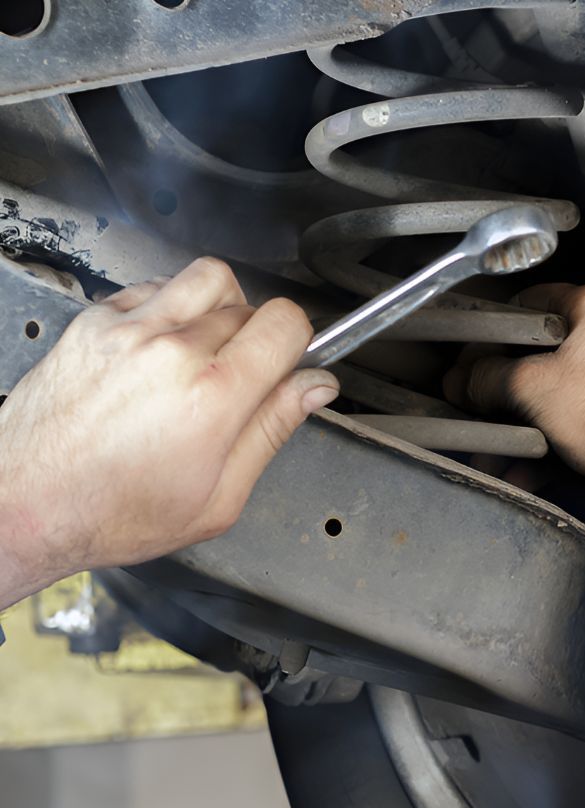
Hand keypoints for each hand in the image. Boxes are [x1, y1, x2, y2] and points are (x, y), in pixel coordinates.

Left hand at [0, 258, 338, 606]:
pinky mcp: (95, 322)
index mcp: (213, 396)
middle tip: (242, 377)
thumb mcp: (218, 498)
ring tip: (209, 349)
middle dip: (258, 337)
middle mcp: (171, 351)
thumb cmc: (112, 512)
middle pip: (251, 305)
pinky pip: (155, 288)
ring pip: (207, 279)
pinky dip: (171, 308)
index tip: (290, 363)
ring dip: (221, 306)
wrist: (25, 503)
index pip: (286, 322)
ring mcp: (128, 329)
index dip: (299, 343)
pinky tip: (164, 349)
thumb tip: (315, 387)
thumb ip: (272, 431)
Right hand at [445, 284, 584, 517]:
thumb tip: (466, 380)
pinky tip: (522, 467)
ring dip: (520, 425)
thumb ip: (488, 377)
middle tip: (478, 400)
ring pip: (555, 396)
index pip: (531, 301)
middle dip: (504, 388)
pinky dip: (546, 444)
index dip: (494, 329)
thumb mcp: (530, 385)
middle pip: (541, 354)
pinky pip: (573, 423)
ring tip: (493, 448)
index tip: (471, 352)